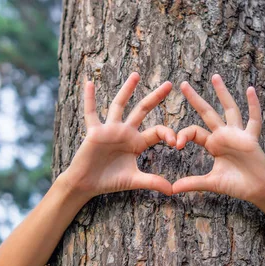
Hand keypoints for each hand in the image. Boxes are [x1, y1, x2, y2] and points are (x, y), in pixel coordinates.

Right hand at [60, 72, 176, 197]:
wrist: (87, 184)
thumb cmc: (109, 181)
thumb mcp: (134, 181)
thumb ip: (152, 182)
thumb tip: (172, 191)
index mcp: (137, 142)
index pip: (157, 131)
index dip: (168, 134)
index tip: (176, 142)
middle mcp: (125, 132)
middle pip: (143, 110)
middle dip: (156, 97)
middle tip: (169, 84)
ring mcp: (110, 129)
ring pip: (120, 105)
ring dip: (127, 89)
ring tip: (136, 74)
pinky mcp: (94, 131)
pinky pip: (91, 112)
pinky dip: (89, 98)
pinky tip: (89, 83)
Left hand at [172, 74, 264, 206]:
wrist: (259, 191)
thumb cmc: (238, 185)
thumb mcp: (212, 183)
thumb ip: (193, 183)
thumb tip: (172, 189)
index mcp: (213, 144)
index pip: (194, 131)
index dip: (183, 135)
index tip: (176, 144)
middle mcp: (224, 135)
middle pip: (207, 112)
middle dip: (195, 99)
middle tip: (182, 84)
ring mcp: (238, 135)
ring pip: (230, 109)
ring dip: (222, 93)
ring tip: (214, 76)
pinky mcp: (251, 139)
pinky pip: (254, 120)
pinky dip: (254, 105)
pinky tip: (251, 90)